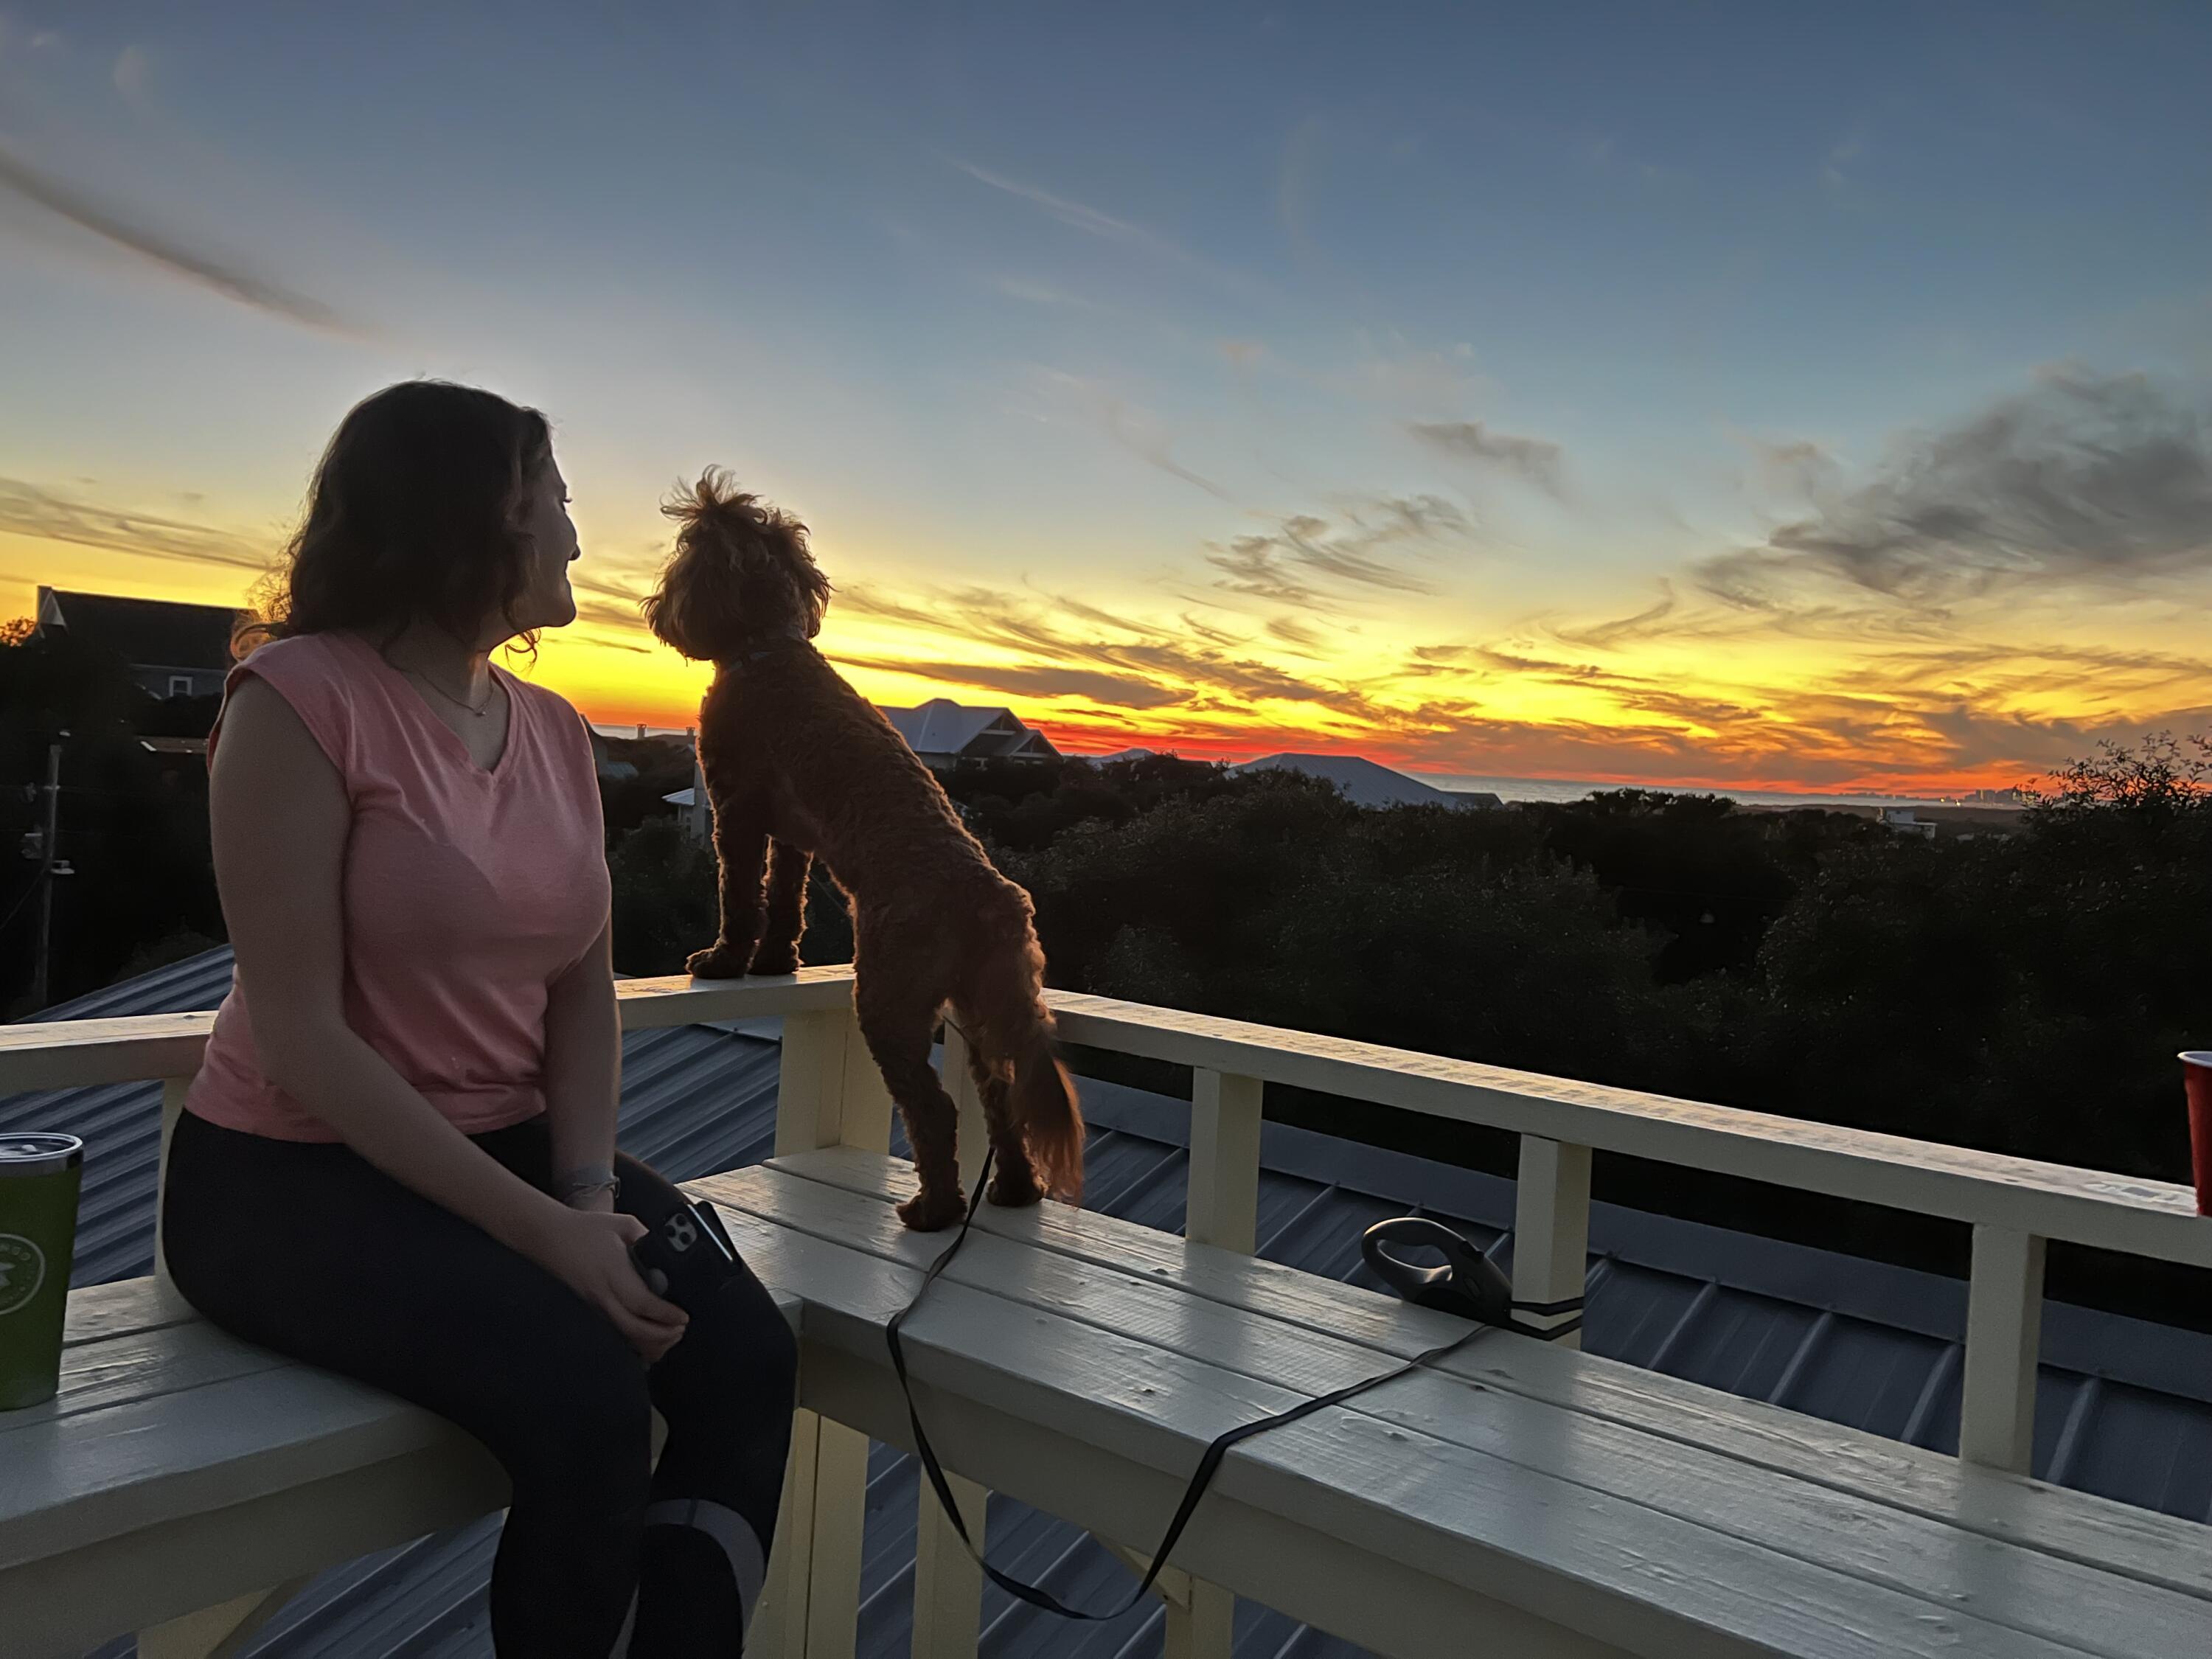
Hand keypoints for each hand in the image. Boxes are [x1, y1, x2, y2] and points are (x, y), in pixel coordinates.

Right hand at [530, 1205, 688, 1360]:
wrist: (549, 1238)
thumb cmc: (584, 1230)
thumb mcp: (623, 1224)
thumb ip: (648, 1238)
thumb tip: (668, 1252)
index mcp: (613, 1272)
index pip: (642, 1302)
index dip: (666, 1314)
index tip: (683, 1316)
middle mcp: (602, 1294)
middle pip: (634, 1329)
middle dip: (663, 1336)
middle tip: (681, 1328)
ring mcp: (594, 1307)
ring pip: (624, 1339)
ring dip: (650, 1345)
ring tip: (669, 1337)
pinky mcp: (589, 1313)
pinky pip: (614, 1336)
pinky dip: (633, 1344)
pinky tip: (647, 1341)